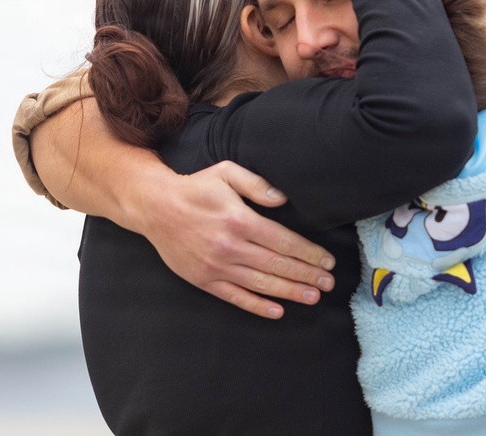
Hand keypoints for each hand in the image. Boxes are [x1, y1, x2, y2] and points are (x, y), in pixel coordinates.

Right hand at [135, 161, 335, 319]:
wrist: (155, 208)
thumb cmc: (196, 188)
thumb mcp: (227, 173)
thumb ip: (257, 184)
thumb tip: (283, 199)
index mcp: (240, 220)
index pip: (284, 241)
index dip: (309, 253)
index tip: (328, 261)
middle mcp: (230, 247)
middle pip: (277, 265)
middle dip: (307, 275)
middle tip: (329, 283)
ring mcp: (216, 266)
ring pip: (261, 284)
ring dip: (290, 292)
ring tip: (313, 297)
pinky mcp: (204, 280)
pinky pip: (235, 297)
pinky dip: (257, 306)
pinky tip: (278, 311)